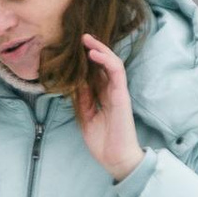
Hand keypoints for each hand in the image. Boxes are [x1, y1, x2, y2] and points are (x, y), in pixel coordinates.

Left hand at [74, 34, 143, 181]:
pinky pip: (116, 72)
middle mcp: (112, 91)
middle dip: (94, 49)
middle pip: (105, 64)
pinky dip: (106, 61)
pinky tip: (93, 54)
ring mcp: (118, 92)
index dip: (88, 61)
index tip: (75, 50)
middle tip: (82, 37)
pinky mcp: (122, 95)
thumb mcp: (85, 117)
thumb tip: (75, 82)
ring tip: (87, 39)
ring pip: (112, 63)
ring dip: (100, 49)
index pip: (96, 73)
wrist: (115, 158)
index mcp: (103, 97)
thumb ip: (82, 99)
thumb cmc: (102, 142)